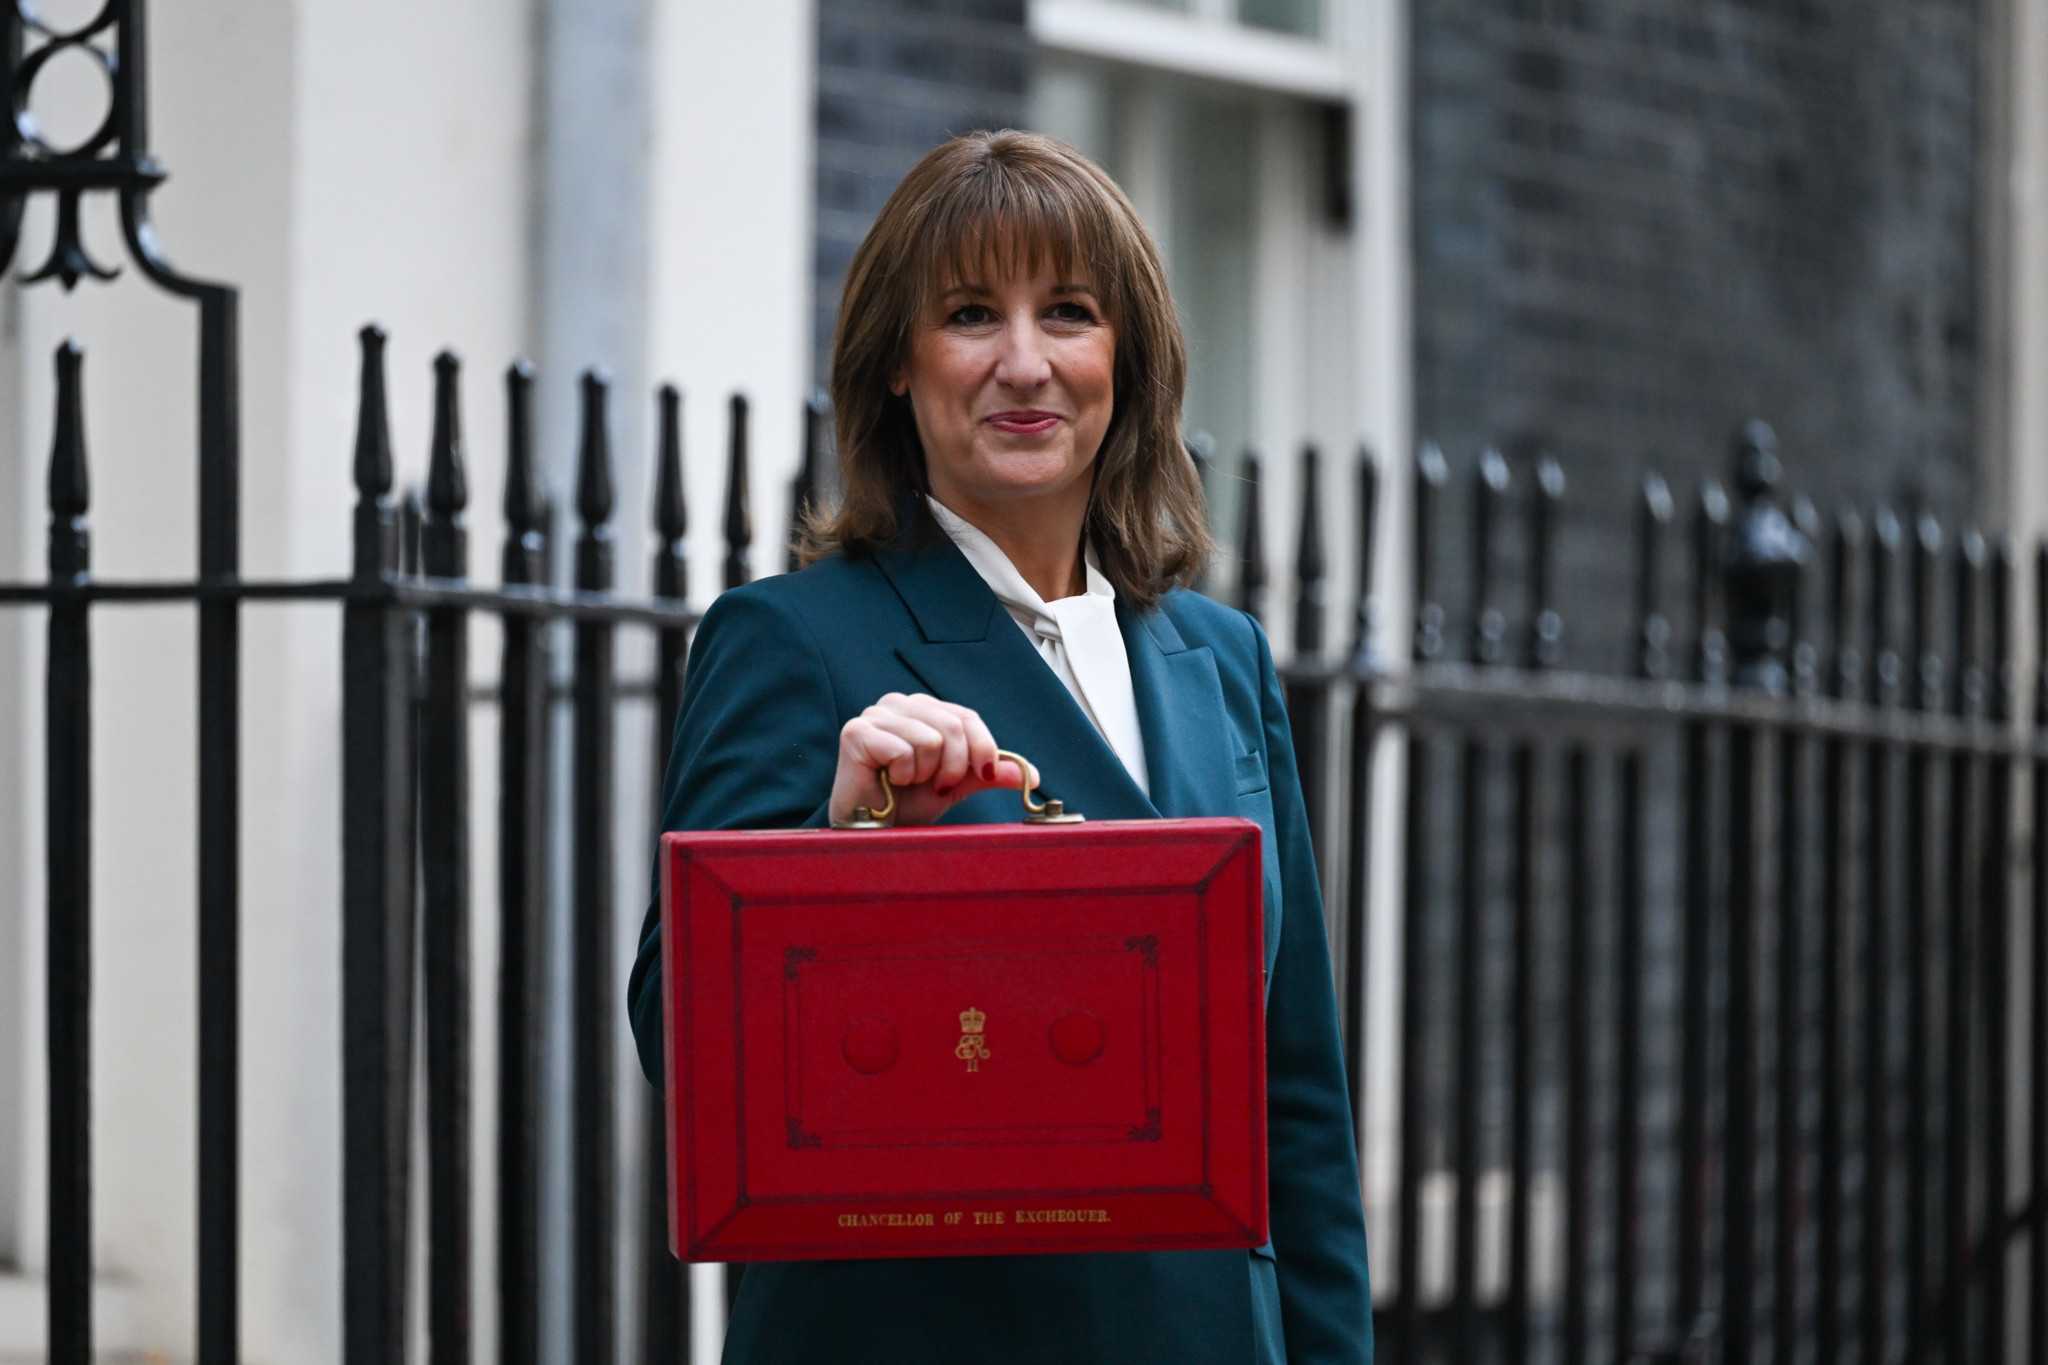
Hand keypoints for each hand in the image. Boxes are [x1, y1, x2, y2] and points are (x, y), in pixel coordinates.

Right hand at [830, 693, 1027, 826]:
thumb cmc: (907, 802)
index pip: (967, 717)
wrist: (875, 830)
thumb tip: (1030, 774)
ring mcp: (875, 715)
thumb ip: (988, 772)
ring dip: (925, 774)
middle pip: (953, 726)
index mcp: (924, 709)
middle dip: (954, 767)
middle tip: (938, 787)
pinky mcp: (856, 732)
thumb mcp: (957, 785)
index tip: (987, 776)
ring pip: (931, 740)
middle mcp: (899, 704)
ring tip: (907, 782)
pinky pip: (903, 750)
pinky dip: (903, 775)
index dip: (984, 748)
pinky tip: (889, 781)